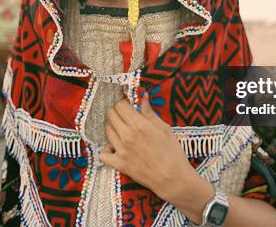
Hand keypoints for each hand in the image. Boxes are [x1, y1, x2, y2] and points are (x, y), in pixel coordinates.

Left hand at [100, 94, 212, 213]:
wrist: (172, 178)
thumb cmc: (172, 152)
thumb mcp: (164, 128)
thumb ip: (150, 113)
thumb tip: (143, 97)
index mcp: (139, 125)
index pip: (120, 105)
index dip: (123, 101)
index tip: (127, 103)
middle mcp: (127, 135)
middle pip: (110, 115)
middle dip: (116, 111)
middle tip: (124, 115)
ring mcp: (121, 150)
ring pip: (106, 131)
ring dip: (112, 127)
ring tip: (121, 130)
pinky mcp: (119, 164)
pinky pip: (103, 154)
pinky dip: (106, 149)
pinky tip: (114, 148)